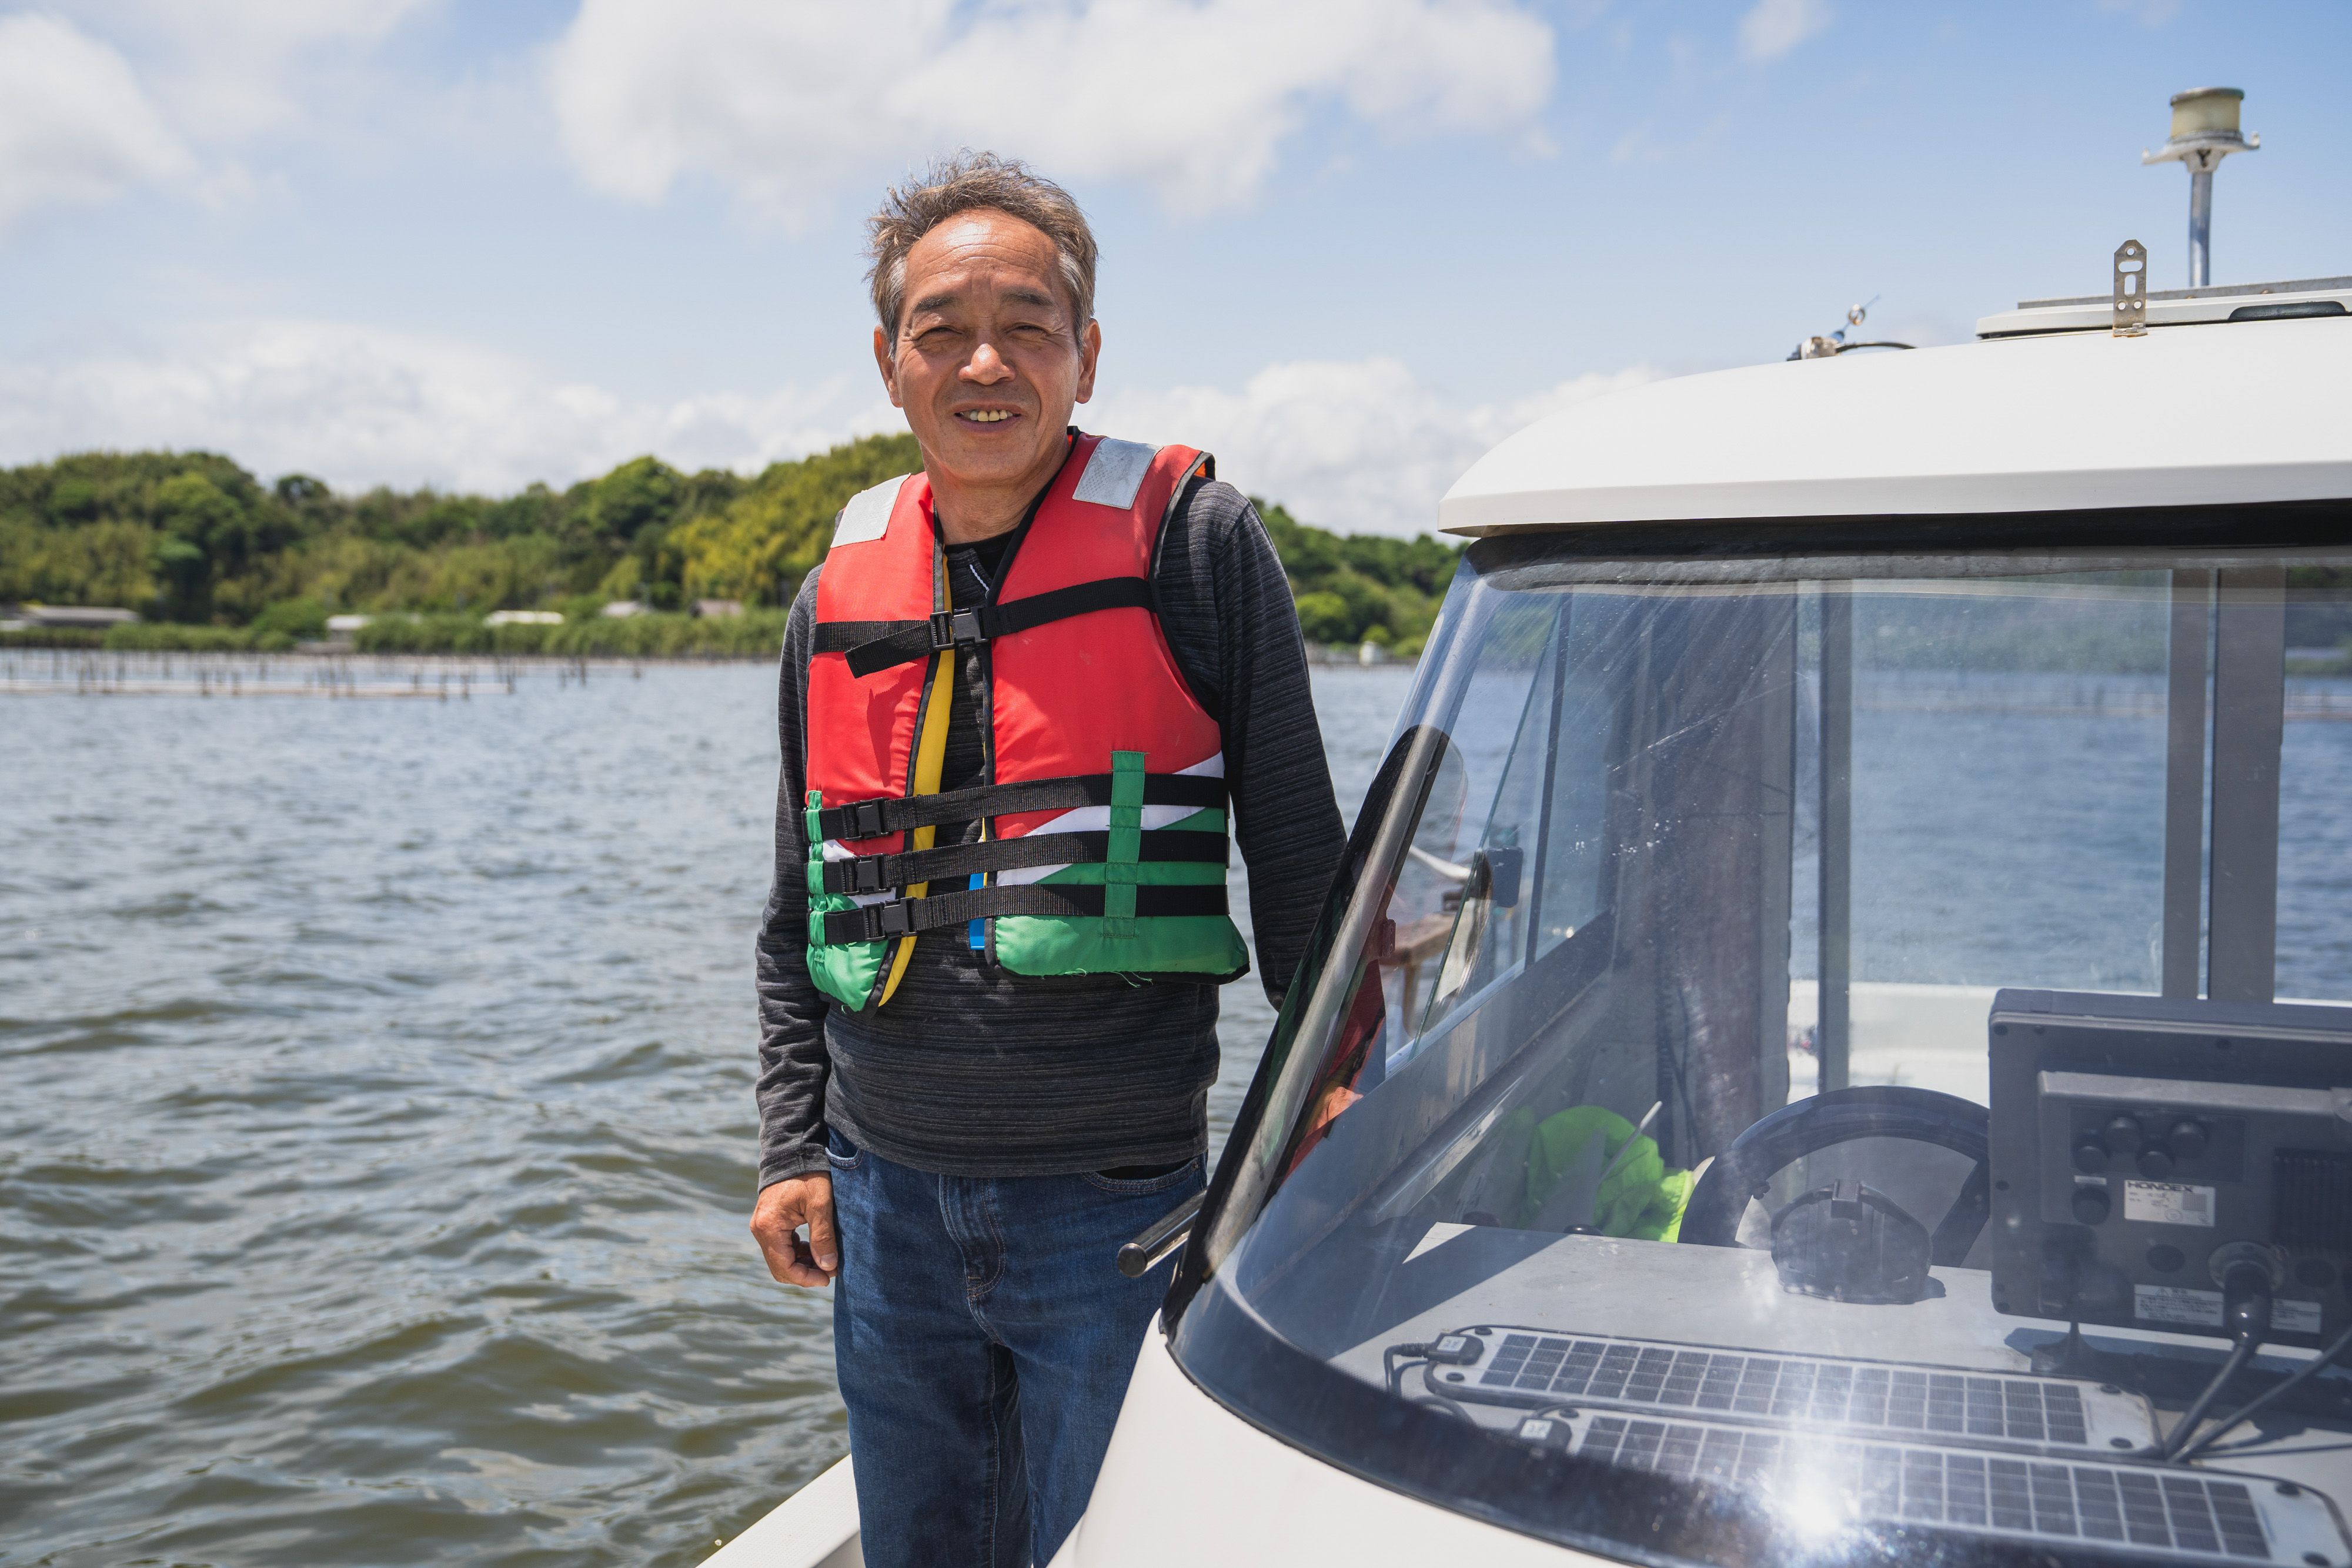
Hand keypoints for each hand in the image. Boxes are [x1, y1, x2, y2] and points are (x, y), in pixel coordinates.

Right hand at [751, 1173, 838, 1287]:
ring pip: (780, 1258)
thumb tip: (828, 1266)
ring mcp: (762, 1225)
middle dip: (804, 1274)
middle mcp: (760, 1229)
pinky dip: (796, 1253)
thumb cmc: (808, 1174)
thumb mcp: (820, 1204)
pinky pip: (780, 1246)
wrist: (793, 1151)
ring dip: (801, 1264)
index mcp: (769, 1227)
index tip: (828, 1278)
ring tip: (826, 1261)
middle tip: (830, 1272)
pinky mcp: (768, 1221)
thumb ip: (823, 1237)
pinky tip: (814, 1249)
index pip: (784, 1267)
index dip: (806, 1278)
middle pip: (779, 1267)